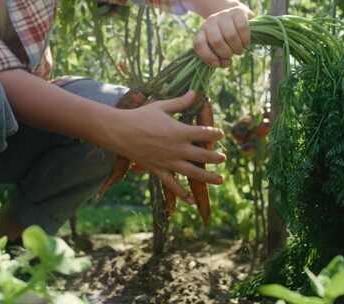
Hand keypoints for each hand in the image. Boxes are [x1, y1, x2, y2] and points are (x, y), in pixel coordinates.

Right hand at [108, 91, 225, 201]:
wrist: (120, 131)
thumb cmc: (140, 116)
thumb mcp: (161, 106)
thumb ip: (180, 102)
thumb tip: (195, 92)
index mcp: (180, 131)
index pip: (204, 134)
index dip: (215, 134)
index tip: (220, 134)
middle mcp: (177, 149)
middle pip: (203, 155)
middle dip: (216, 157)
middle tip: (223, 158)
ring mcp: (168, 162)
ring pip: (193, 172)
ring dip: (208, 177)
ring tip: (220, 180)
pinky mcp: (158, 170)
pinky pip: (173, 185)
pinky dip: (182, 194)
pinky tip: (192, 201)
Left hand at [194, 3, 252, 67]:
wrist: (236, 18)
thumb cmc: (226, 39)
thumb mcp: (218, 49)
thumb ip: (218, 59)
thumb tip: (225, 63)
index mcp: (202, 32)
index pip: (199, 44)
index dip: (208, 57)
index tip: (217, 64)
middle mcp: (210, 22)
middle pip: (216, 41)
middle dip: (226, 53)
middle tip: (231, 55)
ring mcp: (223, 15)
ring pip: (230, 35)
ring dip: (237, 48)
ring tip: (239, 51)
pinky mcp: (237, 12)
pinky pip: (242, 28)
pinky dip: (245, 40)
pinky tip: (245, 44)